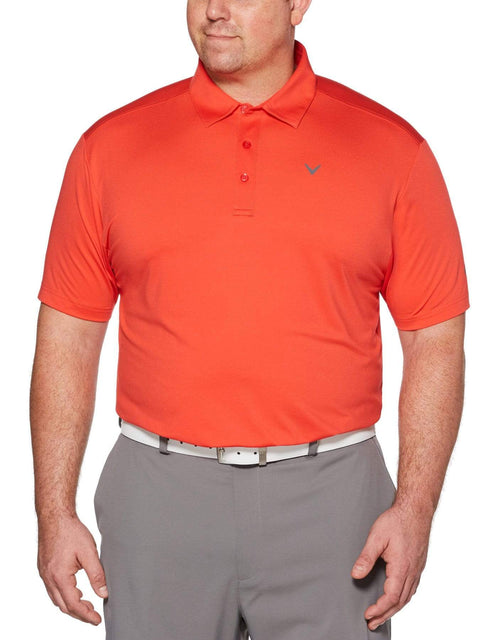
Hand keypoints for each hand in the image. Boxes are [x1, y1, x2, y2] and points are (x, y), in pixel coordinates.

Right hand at [37, 514, 107, 624]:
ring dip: (71, 605)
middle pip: (63, 606)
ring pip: (57, 599)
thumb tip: (104, 593)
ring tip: (87, 605)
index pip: (73, 605)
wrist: (55, 516)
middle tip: (94, 616)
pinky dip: (64, 595)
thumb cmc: (71, 531)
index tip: (97, 620)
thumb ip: (97, 574)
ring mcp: (44, 574)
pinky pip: (53, 589)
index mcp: (60, 576)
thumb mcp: (89, 552)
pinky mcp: (44, 568)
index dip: (86, 615)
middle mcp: (49, 578)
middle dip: (79, 613)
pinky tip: (75, 591)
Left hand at [351, 504, 430, 630]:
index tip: (368, 615)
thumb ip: (366, 557)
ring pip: (407, 597)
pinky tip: (396, 599)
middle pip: (400, 601)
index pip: (391, 597)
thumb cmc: (397, 520)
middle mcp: (412, 571)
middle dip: (385, 614)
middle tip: (372, 623)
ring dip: (394, 609)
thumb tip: (356, 574)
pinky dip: (403, 598)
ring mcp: (417, 569)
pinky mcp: (418, 564)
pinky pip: (412, 588)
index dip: (379, 608)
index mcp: (402, 567)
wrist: (416, 509)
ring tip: (382, 615)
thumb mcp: (376, 537)